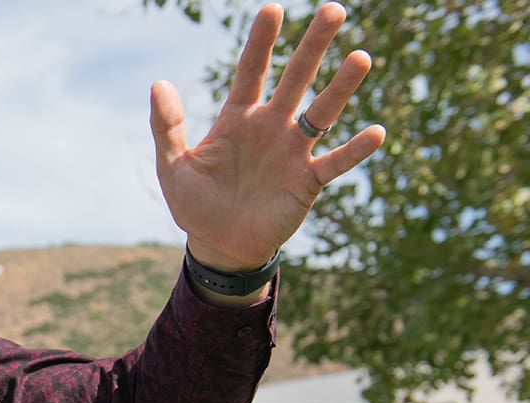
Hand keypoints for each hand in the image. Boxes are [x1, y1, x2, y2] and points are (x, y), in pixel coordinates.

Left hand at [150, 2, 384, 273]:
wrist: (219, 245)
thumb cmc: (195, 204)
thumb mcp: (172, 167)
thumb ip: (166, 127)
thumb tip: (159, 84)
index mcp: (238, 118)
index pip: (251, 71)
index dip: (261, 42)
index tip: (273, 9)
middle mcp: (271, 126)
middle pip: (296, 78)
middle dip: (313, 46)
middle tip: (333, 10)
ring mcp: (293, 151)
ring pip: (323, 112)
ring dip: (341, 87)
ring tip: (361, 58)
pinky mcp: (308, 180)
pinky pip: (336, 161)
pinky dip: (355, 149)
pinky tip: (376, 132)